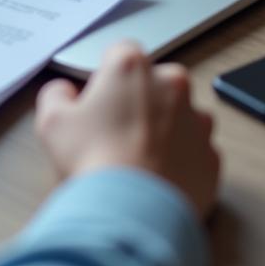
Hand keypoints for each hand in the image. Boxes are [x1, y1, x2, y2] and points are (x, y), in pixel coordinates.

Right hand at [35, 40, 219, 217]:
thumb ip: (56, 94)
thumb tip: (65, 92)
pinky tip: (156, 174)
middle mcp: (171, 86)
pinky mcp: (213, 157)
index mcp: (132, 68)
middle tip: (114, 129)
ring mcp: (198, 122)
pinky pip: (196, 150)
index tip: (97, 99)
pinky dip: (180, 158)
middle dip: (138, 99)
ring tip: (136, 155)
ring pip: (180, 114)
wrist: (132, 213)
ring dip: (163, 127)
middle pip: (154, 81)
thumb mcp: (51, 120)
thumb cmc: (93, 160)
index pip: (120, 52)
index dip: (106, 76)